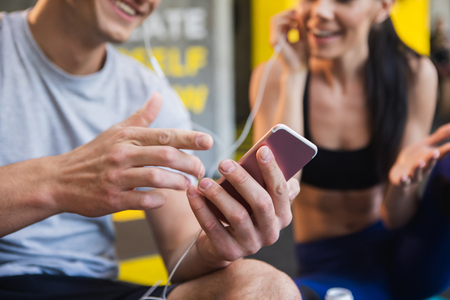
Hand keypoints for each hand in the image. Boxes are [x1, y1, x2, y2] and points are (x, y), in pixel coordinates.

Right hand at [53, 93, 212, 216]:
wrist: (61, 179)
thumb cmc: (95, 154)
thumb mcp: (116, 131)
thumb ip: (141, 116)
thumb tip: (158, 95)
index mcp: (127, 137)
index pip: (165, 135)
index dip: (190, 138)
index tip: (209, 141)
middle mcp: (123, 154)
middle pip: (166, 155)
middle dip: (190, 163)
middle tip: (201, 170)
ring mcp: (116, 177)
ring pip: (156, 177)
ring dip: (178, 182)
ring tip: (188, 185)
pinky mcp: (111, 199)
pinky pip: (141, 200)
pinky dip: (157, 200)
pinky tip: (164, 199)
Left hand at [186, 146, 299, 265]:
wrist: (221, 242)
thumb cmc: (242, 209)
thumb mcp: (255, 196)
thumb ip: (263, 179)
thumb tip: (265, 152)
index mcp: (282, 215)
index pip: (281, 190)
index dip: (272, 170)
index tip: (262, 149)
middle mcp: (271, 232)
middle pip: (261, 203)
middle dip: (242, 180)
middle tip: (224, 162)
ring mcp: (251, 244)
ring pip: (237, 216)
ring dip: (219, 195)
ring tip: (204, 181)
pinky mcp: (229, 252)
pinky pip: (213, 228)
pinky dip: (201, 208)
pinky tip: (192, 192)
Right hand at [269, 10, 306, 71]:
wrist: (298, 69)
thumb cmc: (301, 57)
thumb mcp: (302, 38)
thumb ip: (299, 27)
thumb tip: (299, 15)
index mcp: (280, 38)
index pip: (279, 20)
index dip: (288, 15)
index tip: (299, 16)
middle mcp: (274, 38)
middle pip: (275, 18)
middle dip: (287, 14)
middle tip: (298, 16)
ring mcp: (273, 39)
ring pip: (274, 19)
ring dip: (286, 17)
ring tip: (296, 22)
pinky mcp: (275, 41)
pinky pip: (277, 24)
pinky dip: (286, 22)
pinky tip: (295, 27)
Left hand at [390, 124, 449, 186]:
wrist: (400, 175)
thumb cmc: (415, 158)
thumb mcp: (425, 146)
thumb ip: (439, 137)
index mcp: (429, 159)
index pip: (439, 154)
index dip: (446, 150)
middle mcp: (424, 169)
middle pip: (429, 164)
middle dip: (432, 158)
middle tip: (435, 151)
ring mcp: (413, 176)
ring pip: (416, 173)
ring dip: (418, 168)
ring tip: (420, 162)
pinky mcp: (402, 181)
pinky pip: (403, 181)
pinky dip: (403, 180)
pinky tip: (403, 177)